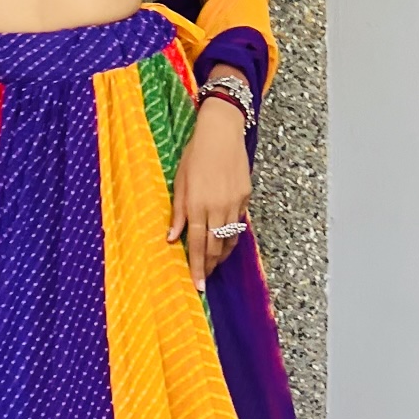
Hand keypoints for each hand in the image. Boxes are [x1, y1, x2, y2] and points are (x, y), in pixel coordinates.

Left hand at [167, 95, 251, 292]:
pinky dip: (231, 236)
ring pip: (230, 238)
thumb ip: (178, 212)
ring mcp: (234, 203)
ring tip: (214, 264)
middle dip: (210, 266)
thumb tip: (172, 238)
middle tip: (205, 279)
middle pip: (216, 247)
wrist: (222, 133)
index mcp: (198, 205)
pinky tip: (225, 241)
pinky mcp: (246, 197)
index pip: (198, 245)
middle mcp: (218, 208)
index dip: (198, 267)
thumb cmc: (195, 155)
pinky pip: (238, 223)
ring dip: (222, 254)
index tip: (198, 285)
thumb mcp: (180, 182)